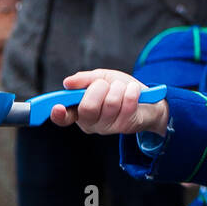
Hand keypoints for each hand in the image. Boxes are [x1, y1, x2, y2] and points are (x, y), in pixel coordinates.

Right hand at [50, 69, 169, 135]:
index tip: (58, 107)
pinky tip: (133, 91)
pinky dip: (131, 91)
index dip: (58, 114)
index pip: (63, 118)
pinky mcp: (124, 127)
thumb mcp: (102, 78)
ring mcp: (107, 127)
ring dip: (118, 88)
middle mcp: (90, 123)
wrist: (148, 101)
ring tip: (122, 87)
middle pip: (88, 108)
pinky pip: (127, 103)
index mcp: (79, 111)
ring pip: (110, 103)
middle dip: (99, 88)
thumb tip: (68, 83)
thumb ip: (85, 79)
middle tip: (106, 84)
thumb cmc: (120, 89)